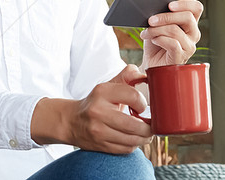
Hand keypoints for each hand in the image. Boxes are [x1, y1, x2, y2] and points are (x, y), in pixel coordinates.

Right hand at [31, 65, 152, 153]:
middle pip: (134, 124)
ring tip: (147, 133)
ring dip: (144, 138)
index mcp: (102, 92)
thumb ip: (127, 76)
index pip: (133, 96)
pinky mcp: (100, 145)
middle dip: (148, 127)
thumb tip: (144, 75)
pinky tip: (135, 139)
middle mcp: (98, 111)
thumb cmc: (96, 102)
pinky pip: (125, 149)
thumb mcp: (108, 86)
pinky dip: (134, 145)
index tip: (143, 107)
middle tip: (152, 125)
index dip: (143, 103)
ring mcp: (98, 131)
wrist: (72, 121)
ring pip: (131, 140)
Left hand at [142, 0, 202, 68]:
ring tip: (146, 32)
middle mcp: (193, 33)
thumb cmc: (155, 42)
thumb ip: (162, 15)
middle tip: (150, 20)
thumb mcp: (158, 25)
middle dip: (166, 17)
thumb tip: (156, 7)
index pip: (196, 8)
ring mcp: (189, 46)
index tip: (169, 4)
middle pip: (187, 17)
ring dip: (156, 30)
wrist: (150, 63)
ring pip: (175, 30)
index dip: (185, 3)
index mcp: (190, 23)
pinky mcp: (182, 56)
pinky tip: (153, 40)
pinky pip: (173, 43)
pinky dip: (159, 40)